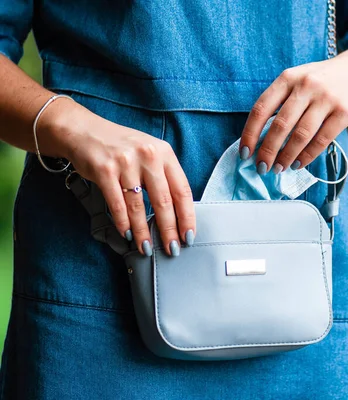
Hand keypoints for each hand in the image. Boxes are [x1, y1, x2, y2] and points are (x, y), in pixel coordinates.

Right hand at [40, 100, 194, 256]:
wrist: (84, 131)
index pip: (183, 190)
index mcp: (165, 153)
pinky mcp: (104, 170)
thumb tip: (177, 214)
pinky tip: (127, 234)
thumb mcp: (149, 153)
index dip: (187, 216)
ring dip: (143, 231)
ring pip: (139, 206)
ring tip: (147, 247)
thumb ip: (164, 176)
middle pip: (164, 201)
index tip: (189, 235)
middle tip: (172, 249)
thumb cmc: (121, 147)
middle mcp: (148, 156)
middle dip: (169, 230)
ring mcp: (126, 162)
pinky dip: (123, 222)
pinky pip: (117, 204)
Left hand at [239, 47, 347, 172]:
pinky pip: (322, 140)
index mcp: (288, 78)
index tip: (244, 153)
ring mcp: (327, 98)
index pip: (261, 108)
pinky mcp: (344, 112)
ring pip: (301, 135)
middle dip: (268, 151)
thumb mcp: (299, 80)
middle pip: (280, 125)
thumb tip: (260, 138)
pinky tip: (298, 163)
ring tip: (279, 168)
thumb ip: (282, 102)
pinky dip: (307, 156)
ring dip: (287, 156)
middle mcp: (306, 86)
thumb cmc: (323, 80)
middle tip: (262, 167)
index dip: (250, 133)